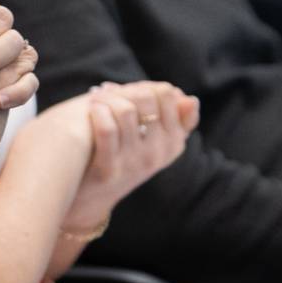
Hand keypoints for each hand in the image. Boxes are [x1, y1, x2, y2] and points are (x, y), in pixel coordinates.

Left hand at [60, 82, 198, 234]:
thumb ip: (174, 119)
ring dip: (106, 99)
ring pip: (125, 111)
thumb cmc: (123, 157)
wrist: (92, 196)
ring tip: (96, 100)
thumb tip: (191, 99)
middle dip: (125, 90)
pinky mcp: (110, 171)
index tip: (130, 91)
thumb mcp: (154, 140)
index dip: (146, 86)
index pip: (167, 95)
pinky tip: (91, 110)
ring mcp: (135, 163)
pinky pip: (107, 130)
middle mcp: (158, 153)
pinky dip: (97, 113)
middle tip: (109, 92)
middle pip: (147, 98)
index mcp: (173, 142)